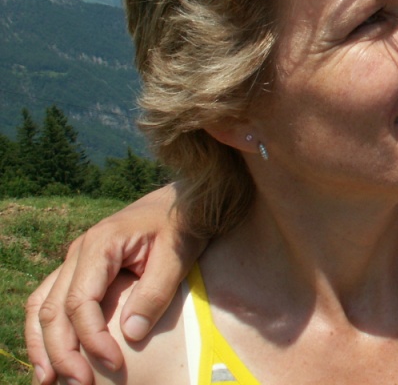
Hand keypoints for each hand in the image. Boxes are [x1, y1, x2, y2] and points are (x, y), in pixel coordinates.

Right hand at [24, 185, 205, 384]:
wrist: (186, 199)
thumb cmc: (185, 224)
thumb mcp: (179, 254)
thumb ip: (156, 291)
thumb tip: (130, 335)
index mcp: (101, 244)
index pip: (80, 302)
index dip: (91, 339)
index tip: (113, 364)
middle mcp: (79, 251)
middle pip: (54, 309)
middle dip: (61, 352)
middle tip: (79, 384)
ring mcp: (77, 260)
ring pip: (43, 305)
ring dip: (42, 345)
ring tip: (48, 381)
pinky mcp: (82, 269)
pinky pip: (52, 299)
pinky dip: (46, 329)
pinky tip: (52, 357)